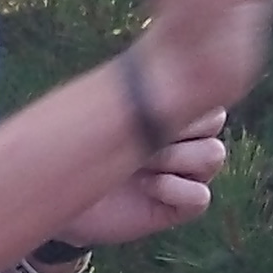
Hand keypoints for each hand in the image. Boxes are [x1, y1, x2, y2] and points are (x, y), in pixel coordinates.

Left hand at [51, 109, 227, 246]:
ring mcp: (185, 173)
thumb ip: (138, 93)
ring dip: (174, 157)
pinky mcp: (181, 206)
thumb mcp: (104, 112)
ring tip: (138, 165)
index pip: (204, 96)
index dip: (182, 103)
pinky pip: (200, 195)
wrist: (59, 190)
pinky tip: (145, 188)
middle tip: (138, 138)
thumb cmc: (78, 145)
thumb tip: (169, 66)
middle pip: (213, 121)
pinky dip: (174, 190)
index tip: (143, 109)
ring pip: (212, 155)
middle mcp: (185, 142)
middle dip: (177, 127)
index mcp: (173, 114)